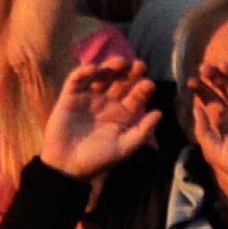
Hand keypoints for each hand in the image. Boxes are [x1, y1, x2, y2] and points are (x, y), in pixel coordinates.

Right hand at [40, 59, 160, 179]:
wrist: (67, 166)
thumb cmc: (98, 160)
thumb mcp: (125, 147)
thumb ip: (143, 131)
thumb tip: (160, 112)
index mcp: (122, 115)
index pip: (136, 96)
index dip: (143, 88)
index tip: (148, 84)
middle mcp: (107, 103)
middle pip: (121, 81)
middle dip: (130, 72)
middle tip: (139, 65)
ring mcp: (89, 98)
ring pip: (102, 75)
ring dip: (110, 66)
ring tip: (120, 62)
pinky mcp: (70, 96)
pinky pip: (77, 79)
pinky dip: (84, 71)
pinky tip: (93, 68)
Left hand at [191, 64, 227, 192]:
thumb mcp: (214, 150)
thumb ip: (203, 130)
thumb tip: (195, 108)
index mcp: (225, 121)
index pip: (212, 99)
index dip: (202, 89)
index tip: (191, 81)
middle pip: (226, 86)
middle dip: (215, 76)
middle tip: (204, 68)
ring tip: (222, 66)